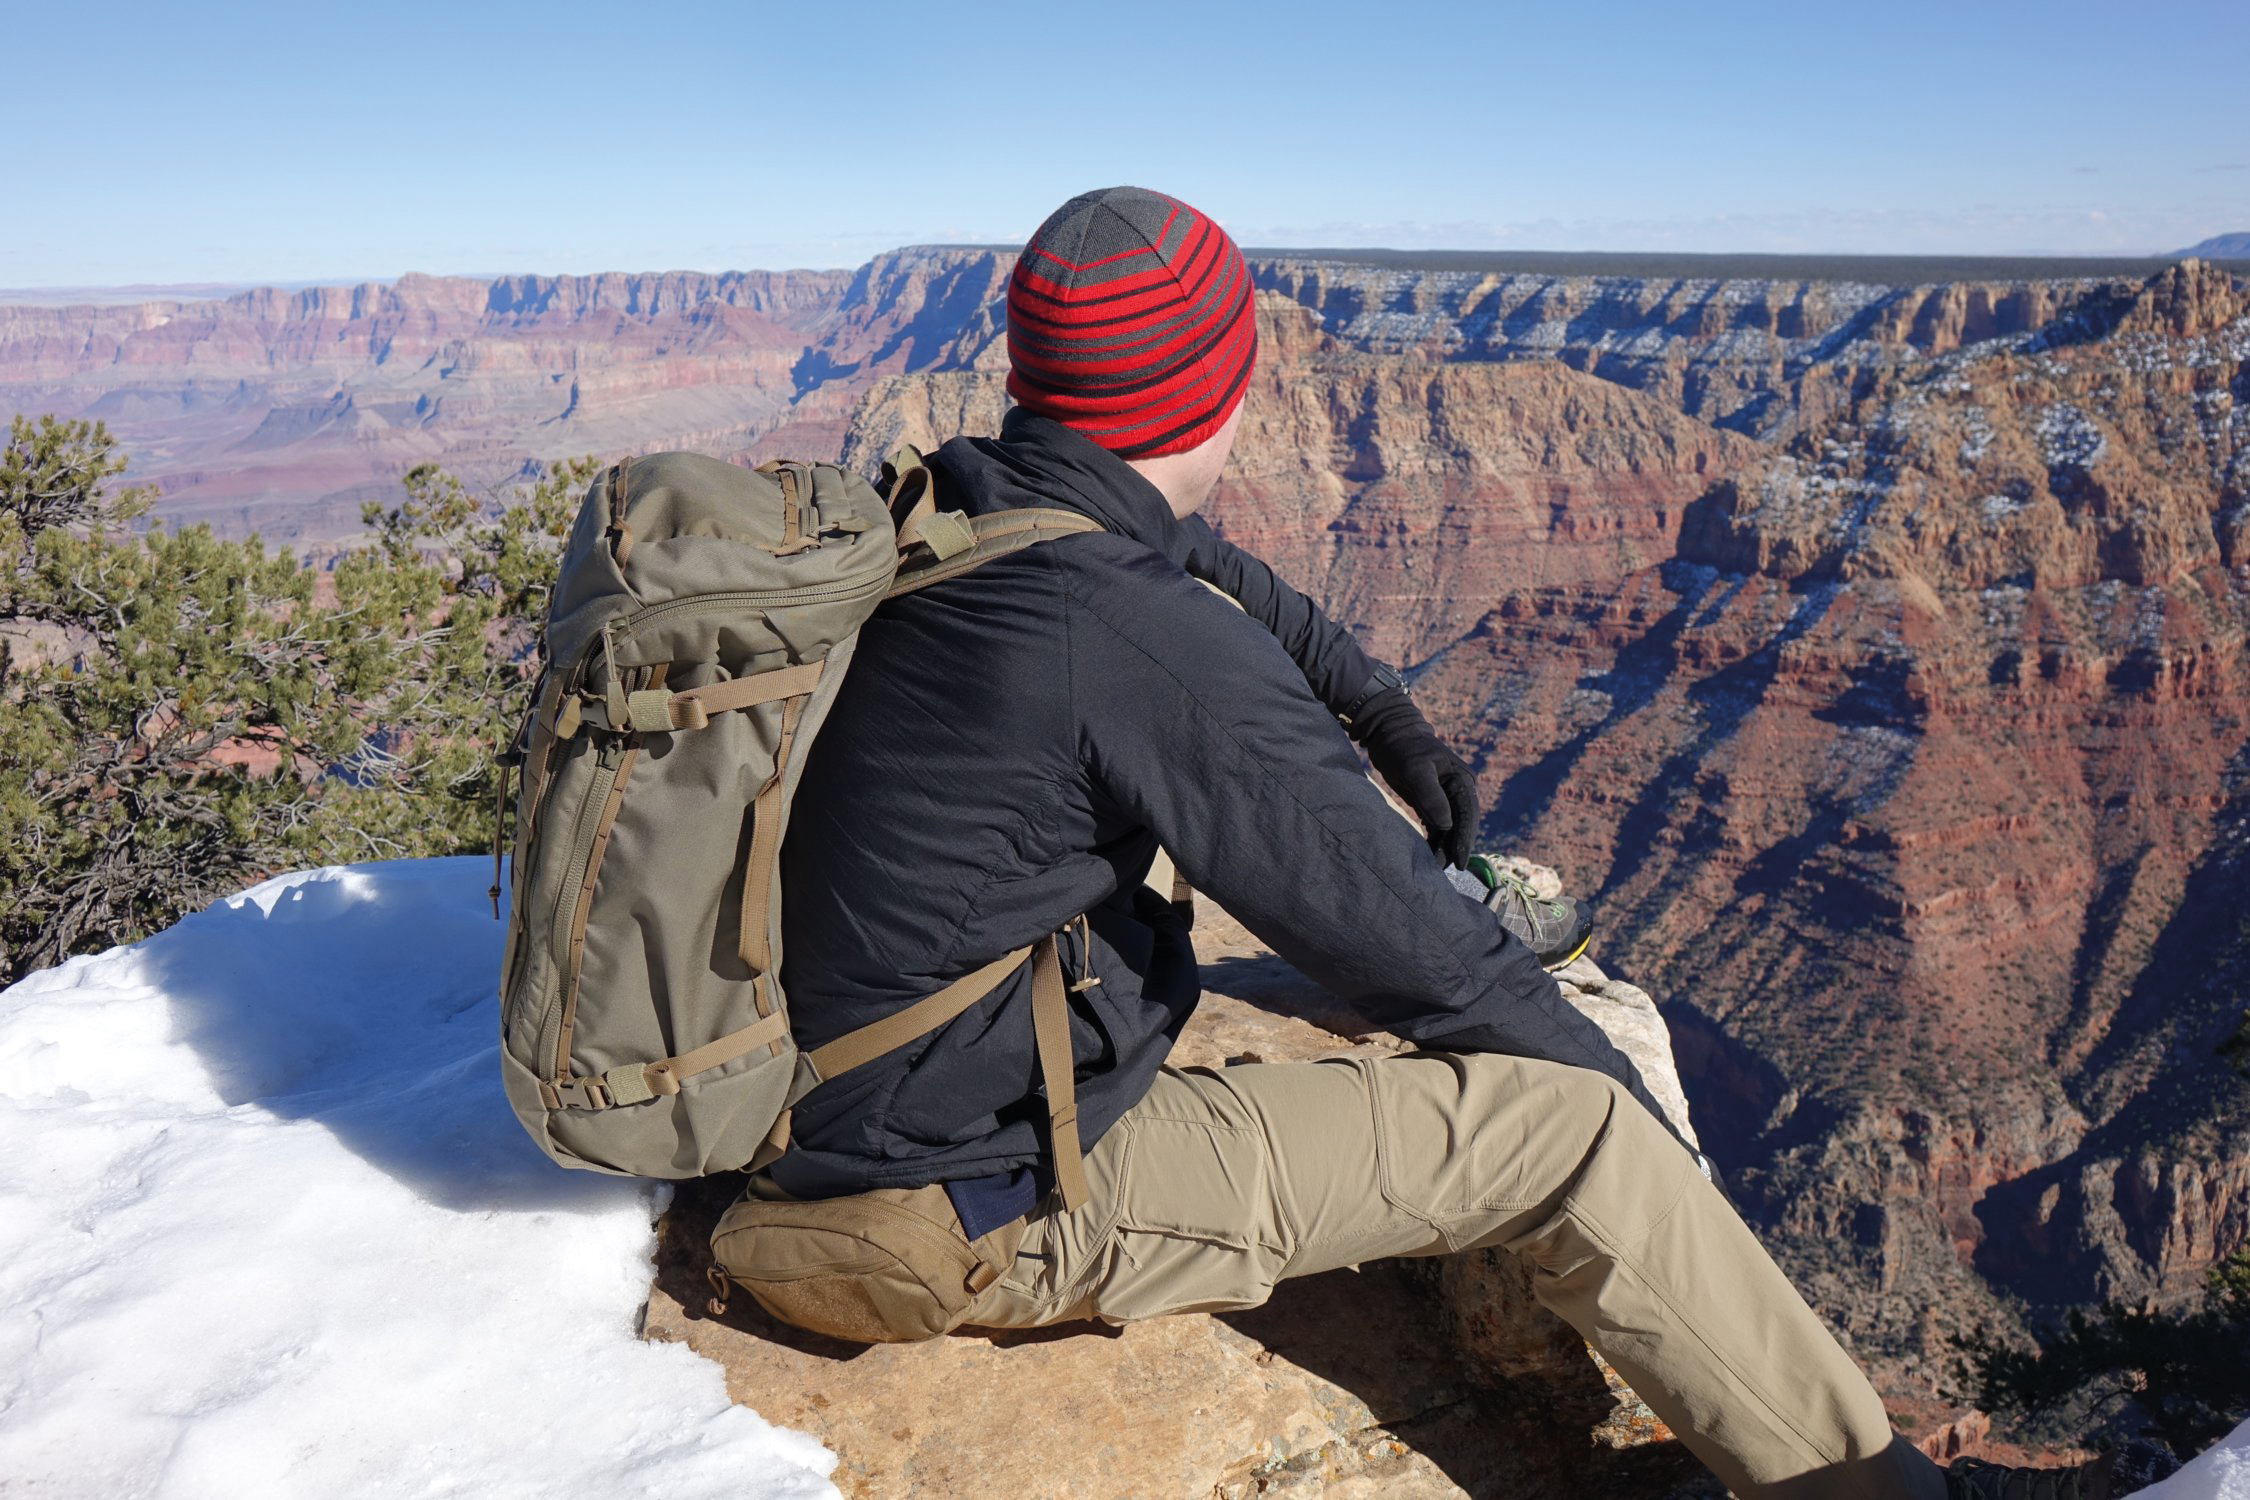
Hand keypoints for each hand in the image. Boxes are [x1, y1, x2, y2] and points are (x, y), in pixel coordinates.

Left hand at [1350, 687, 1479, 867]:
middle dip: (1455, 847)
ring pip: (1450, 827)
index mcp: (1461, 780)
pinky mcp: (1433, 801)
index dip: (1464, 839)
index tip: (1460, 862)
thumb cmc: (1402, 748)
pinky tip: (1430, 855)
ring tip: (1436, 868)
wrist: (1390, 734)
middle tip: (1447, 870)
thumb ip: (1431, 796)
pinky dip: (1435, 840)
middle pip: (1462, 824)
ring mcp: (1447, 796)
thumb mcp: (1415, 770)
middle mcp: (1459, 789)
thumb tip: (1447, 824)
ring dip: (1445, 847)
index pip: (1467, 814)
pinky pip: (1438, 825)